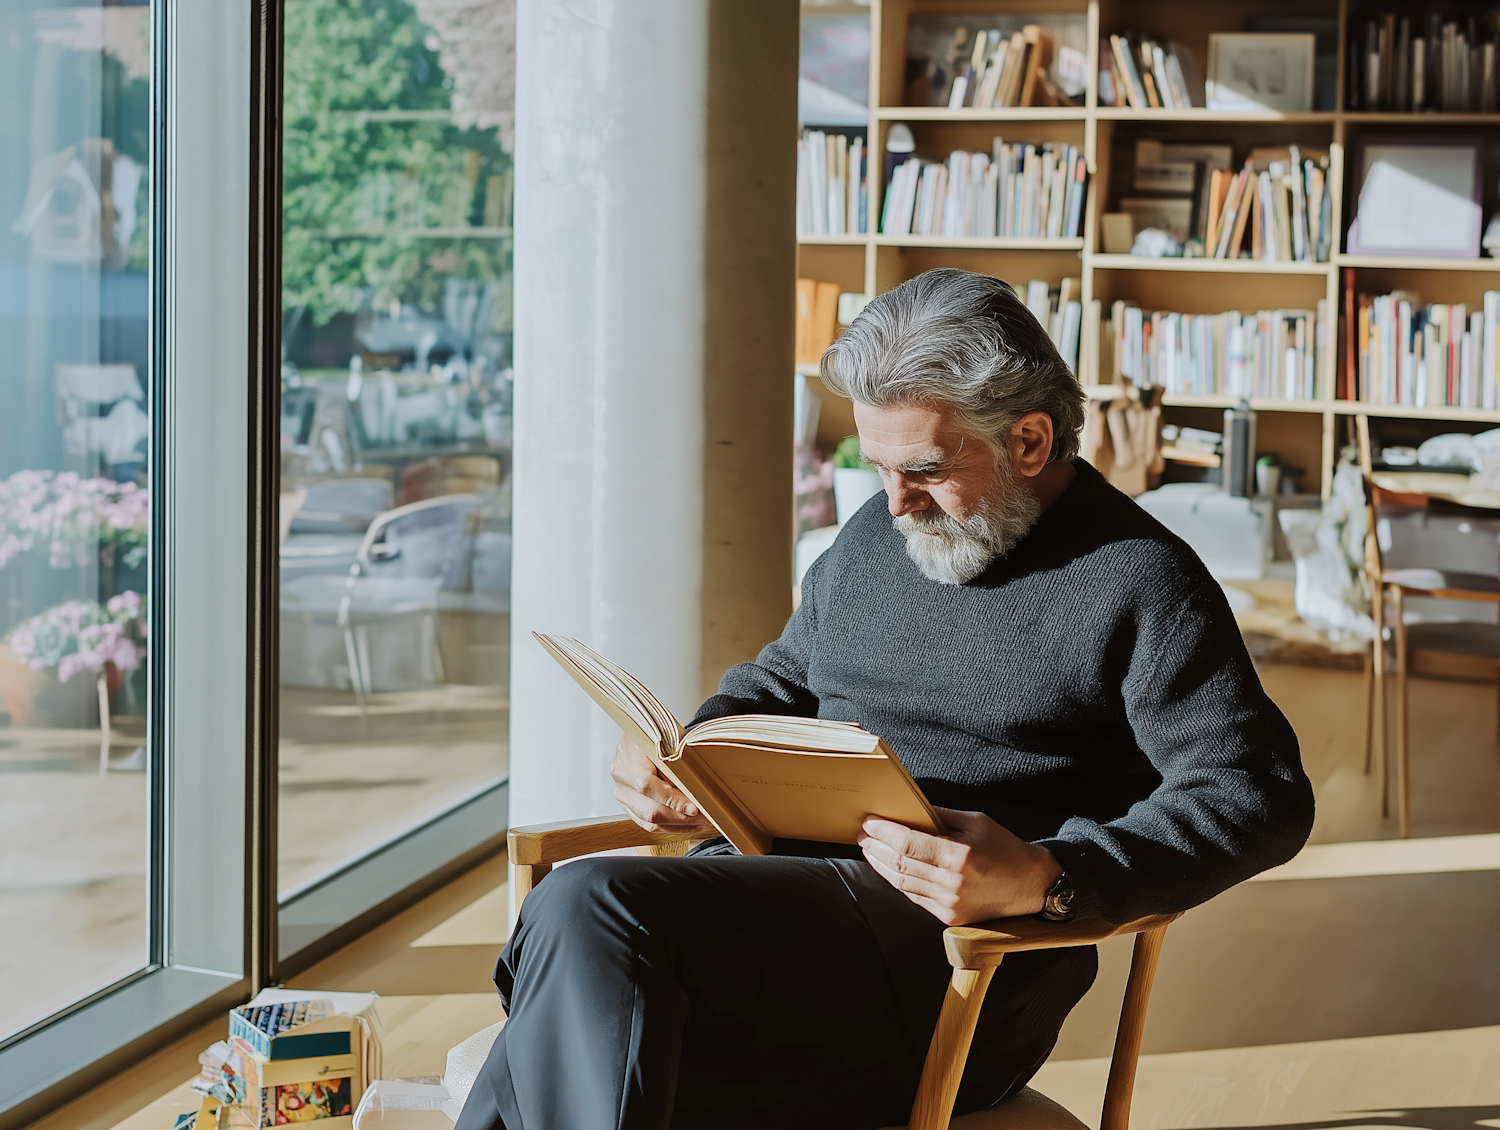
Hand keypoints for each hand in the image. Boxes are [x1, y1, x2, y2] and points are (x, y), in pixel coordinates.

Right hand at [610, 735, 716, 835]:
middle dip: (681, 817)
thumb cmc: (657, 733)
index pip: (647, 785)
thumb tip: (695, 788)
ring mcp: (623, 794)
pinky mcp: (629, 806)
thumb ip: (676, 762)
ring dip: (680, 825)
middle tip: (706, 817)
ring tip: (702, 822)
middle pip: (649, 809)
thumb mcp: (668, 739)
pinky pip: (649, 824)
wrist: (642, 732)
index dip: (671, 800)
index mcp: (628, 755)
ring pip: (650, 821)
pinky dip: (672, 826)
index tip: (694, 808)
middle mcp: (621, 777)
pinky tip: (689, 824)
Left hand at [857, 807, 1062, 925]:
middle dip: (877, 847)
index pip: (909, 844)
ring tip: (870, 850)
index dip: (884, 832)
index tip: (869, 822)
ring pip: (904, 883)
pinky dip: (899, 882)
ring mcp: (950, 904)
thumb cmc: (1005, 848)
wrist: (1032, 887)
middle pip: (901, 864)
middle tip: (862, 835)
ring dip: (882, 866)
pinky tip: (889, 869)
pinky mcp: (950, 918)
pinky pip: (915, 898)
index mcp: (959, 856)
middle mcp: (952, 883)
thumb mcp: (976, 822)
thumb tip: (909, 809)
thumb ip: (940, 815)